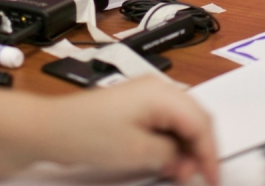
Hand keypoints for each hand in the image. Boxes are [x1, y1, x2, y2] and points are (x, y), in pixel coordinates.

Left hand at [38, 77, 218, 184]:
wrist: (51, 128)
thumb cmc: (85, 132)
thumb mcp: (138, 151)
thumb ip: (171, 155)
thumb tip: (188, 161)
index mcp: (161, 93)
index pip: (201, 123)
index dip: (210, 153)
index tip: (212, 177)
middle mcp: (156, 88)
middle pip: (195, 118)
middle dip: (200, 149)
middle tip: (199, 176)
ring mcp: (145, 95)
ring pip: (181, 120)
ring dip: (185, 146)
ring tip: (180, 172)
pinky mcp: (135, 105)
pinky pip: (165, 122)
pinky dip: (171, 142)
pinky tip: (166, 159)